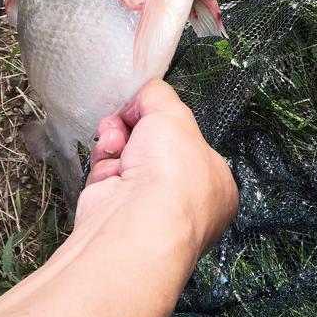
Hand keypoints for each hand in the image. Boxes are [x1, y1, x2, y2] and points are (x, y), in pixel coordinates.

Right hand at [75, 80, 237, 259]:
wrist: (134, 222)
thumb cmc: (170, 178)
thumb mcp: (174, 115)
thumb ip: (160, 96)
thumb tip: (145, 94)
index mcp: (214, 182)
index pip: (188, 140)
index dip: (166, 120)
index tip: (150, 109)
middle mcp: (184, 199)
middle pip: (153, 145)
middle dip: (134, 128)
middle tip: (126, 122)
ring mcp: (148, 208)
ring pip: (127, 155)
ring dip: (115, 140)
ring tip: (114, 142)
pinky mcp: (115, 211)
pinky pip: (106, 173)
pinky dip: (102, 163)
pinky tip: (107, 163)